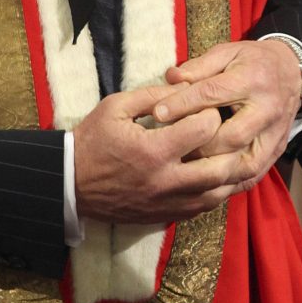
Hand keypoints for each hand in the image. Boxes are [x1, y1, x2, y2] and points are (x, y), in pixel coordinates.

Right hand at [73, 85, 231, 222]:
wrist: (71, 182)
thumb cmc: (92, 139)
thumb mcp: (116, 106)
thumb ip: (152, 95)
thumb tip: (185, 87)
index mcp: (153, 150)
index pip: (204, 129)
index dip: (211, 112)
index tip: (208, 104)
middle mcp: (166, 181)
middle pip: (220, 167)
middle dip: (230, 144)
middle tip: (227, 127)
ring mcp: (169, 203)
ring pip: (218, 192)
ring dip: (230, 170)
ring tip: (230, 149)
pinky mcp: (167, 215)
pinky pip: (205, 207)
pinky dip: (218, 190)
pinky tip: (217, 173)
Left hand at [154, 40, 301, 192]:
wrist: (291, 72)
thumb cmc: (251, 61)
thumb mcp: (226, 53)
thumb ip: (199, 66)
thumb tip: (171, 78)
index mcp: (251, 79)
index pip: (212, 94)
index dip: (183, 104)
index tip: (158, 113)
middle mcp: (267, 109)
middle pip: (230, 136)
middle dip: (198, 144)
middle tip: (170, 146)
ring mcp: (274, 134)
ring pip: (243, 163)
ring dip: (213, 169)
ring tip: (185, 169)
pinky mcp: (276, 150)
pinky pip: (253, 175)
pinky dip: (229, 183)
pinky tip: (207, 183)